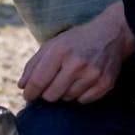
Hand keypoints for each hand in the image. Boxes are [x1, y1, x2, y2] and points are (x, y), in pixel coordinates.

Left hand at [19, 2, 134, 102]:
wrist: (111, 33)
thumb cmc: (77, 40)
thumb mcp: (52, 44)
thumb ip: (34, 65)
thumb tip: (22, 87)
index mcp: (60, 51)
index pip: (38, 82)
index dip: (30, 93)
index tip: (28, 96)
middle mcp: (77, 63)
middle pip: (51, 95)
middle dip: (48, 93)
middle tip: (52, 84)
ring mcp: (93, 74)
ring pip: (68, 99)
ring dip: (65, 92)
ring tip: (71, 78)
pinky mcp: (106, 83)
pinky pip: (84, 101)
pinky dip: (81, 95)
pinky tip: (83, 81)